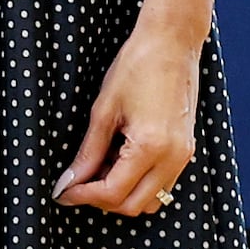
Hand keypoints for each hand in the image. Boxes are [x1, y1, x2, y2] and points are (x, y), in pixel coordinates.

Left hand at [54, 19, 204, 214]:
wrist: (172, 42)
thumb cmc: (137, 66)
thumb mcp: (104, 110)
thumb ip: (88, 152)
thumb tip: (68, 183)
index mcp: (151, 146)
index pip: (113, 193)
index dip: (83, 196)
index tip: (63, 192)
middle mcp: (173, 158)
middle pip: (133, 206)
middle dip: (101, 200)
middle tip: (78, 182)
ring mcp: (183, 156)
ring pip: (150, 201)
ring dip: (122, 194)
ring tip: (101, 167)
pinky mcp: (186, 150)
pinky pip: (161, 184)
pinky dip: (138, 183)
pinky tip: (120, 159)